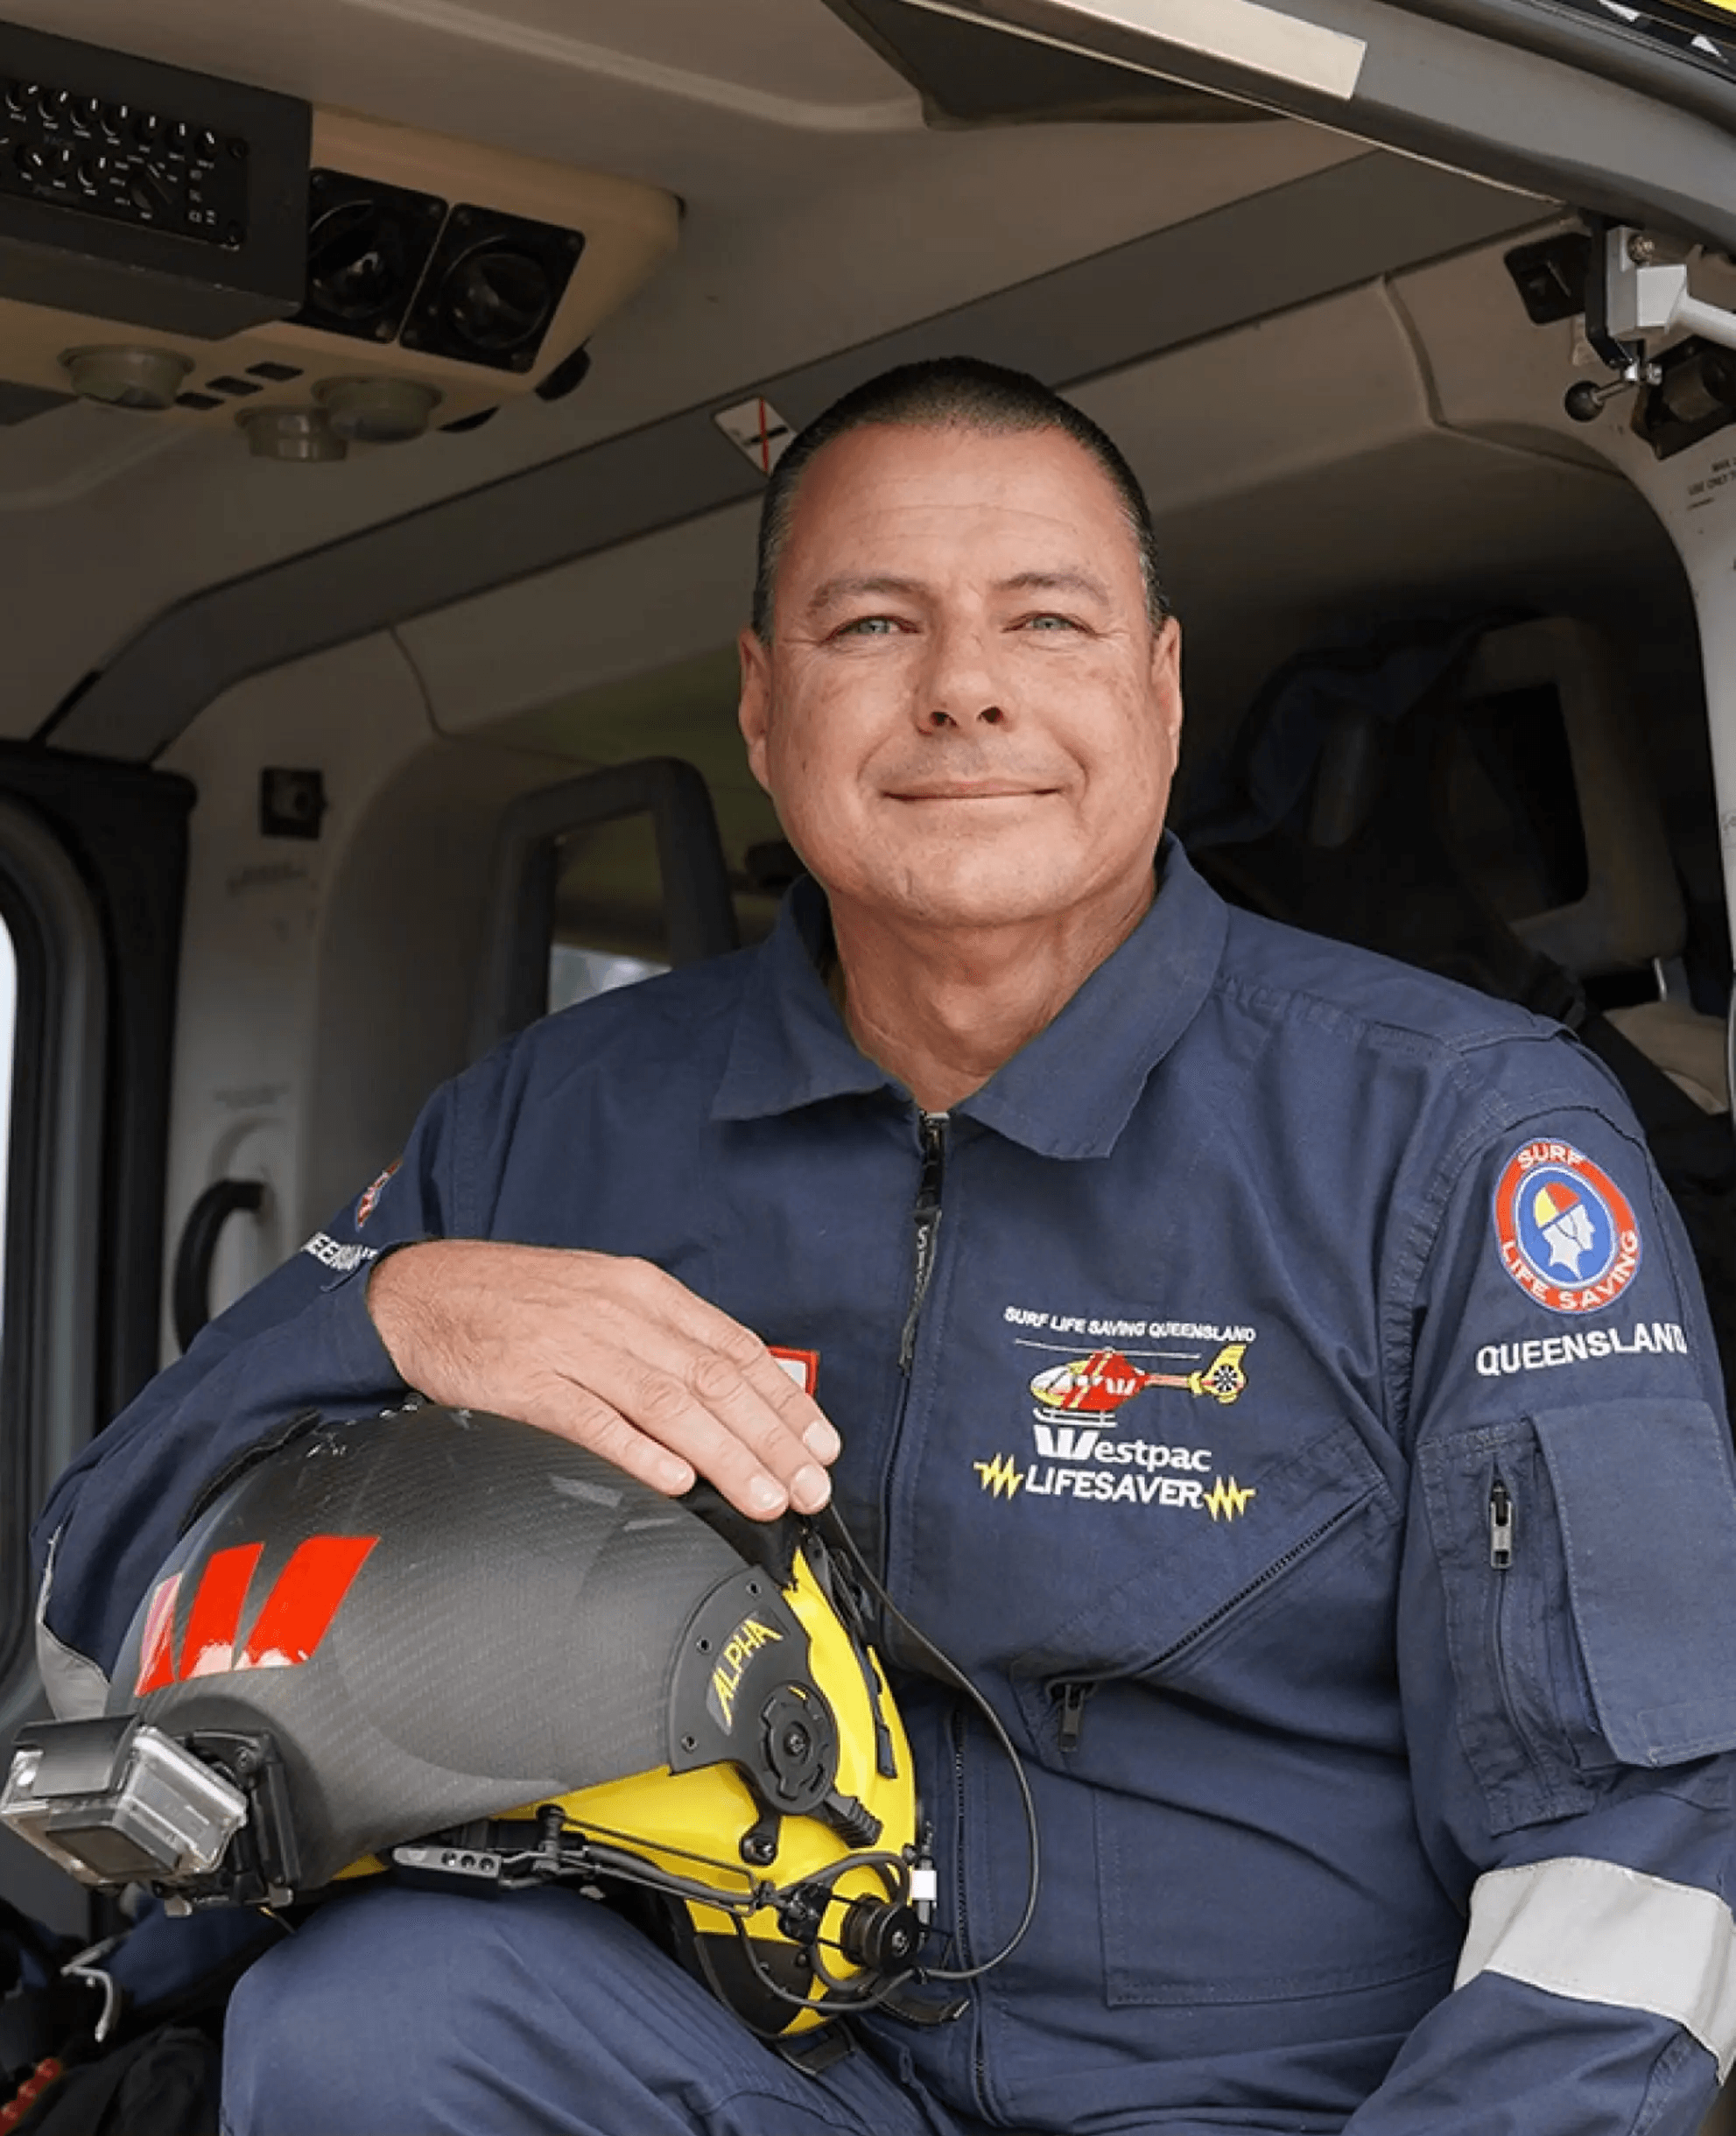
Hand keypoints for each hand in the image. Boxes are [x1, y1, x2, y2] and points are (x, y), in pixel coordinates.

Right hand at [366, 1242, 839, 1518]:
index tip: (821, 1444)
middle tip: (809, 1486)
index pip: (736, 1348)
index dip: (786, 1401)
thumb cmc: (517, 1300)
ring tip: (764, 1495)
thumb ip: (662, 1341)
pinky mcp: (526, 1383)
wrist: (424, 1288)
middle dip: (773, 1439)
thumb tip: (729, 1395)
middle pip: (714, 1380)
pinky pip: (592, 1421)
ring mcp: (573, 1348)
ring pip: (668, 1403)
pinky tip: (674, 1478)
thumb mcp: (602, 1298)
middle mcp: (618, 1315)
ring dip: (725, 1455)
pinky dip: (638, 1450)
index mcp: (644, 1293)